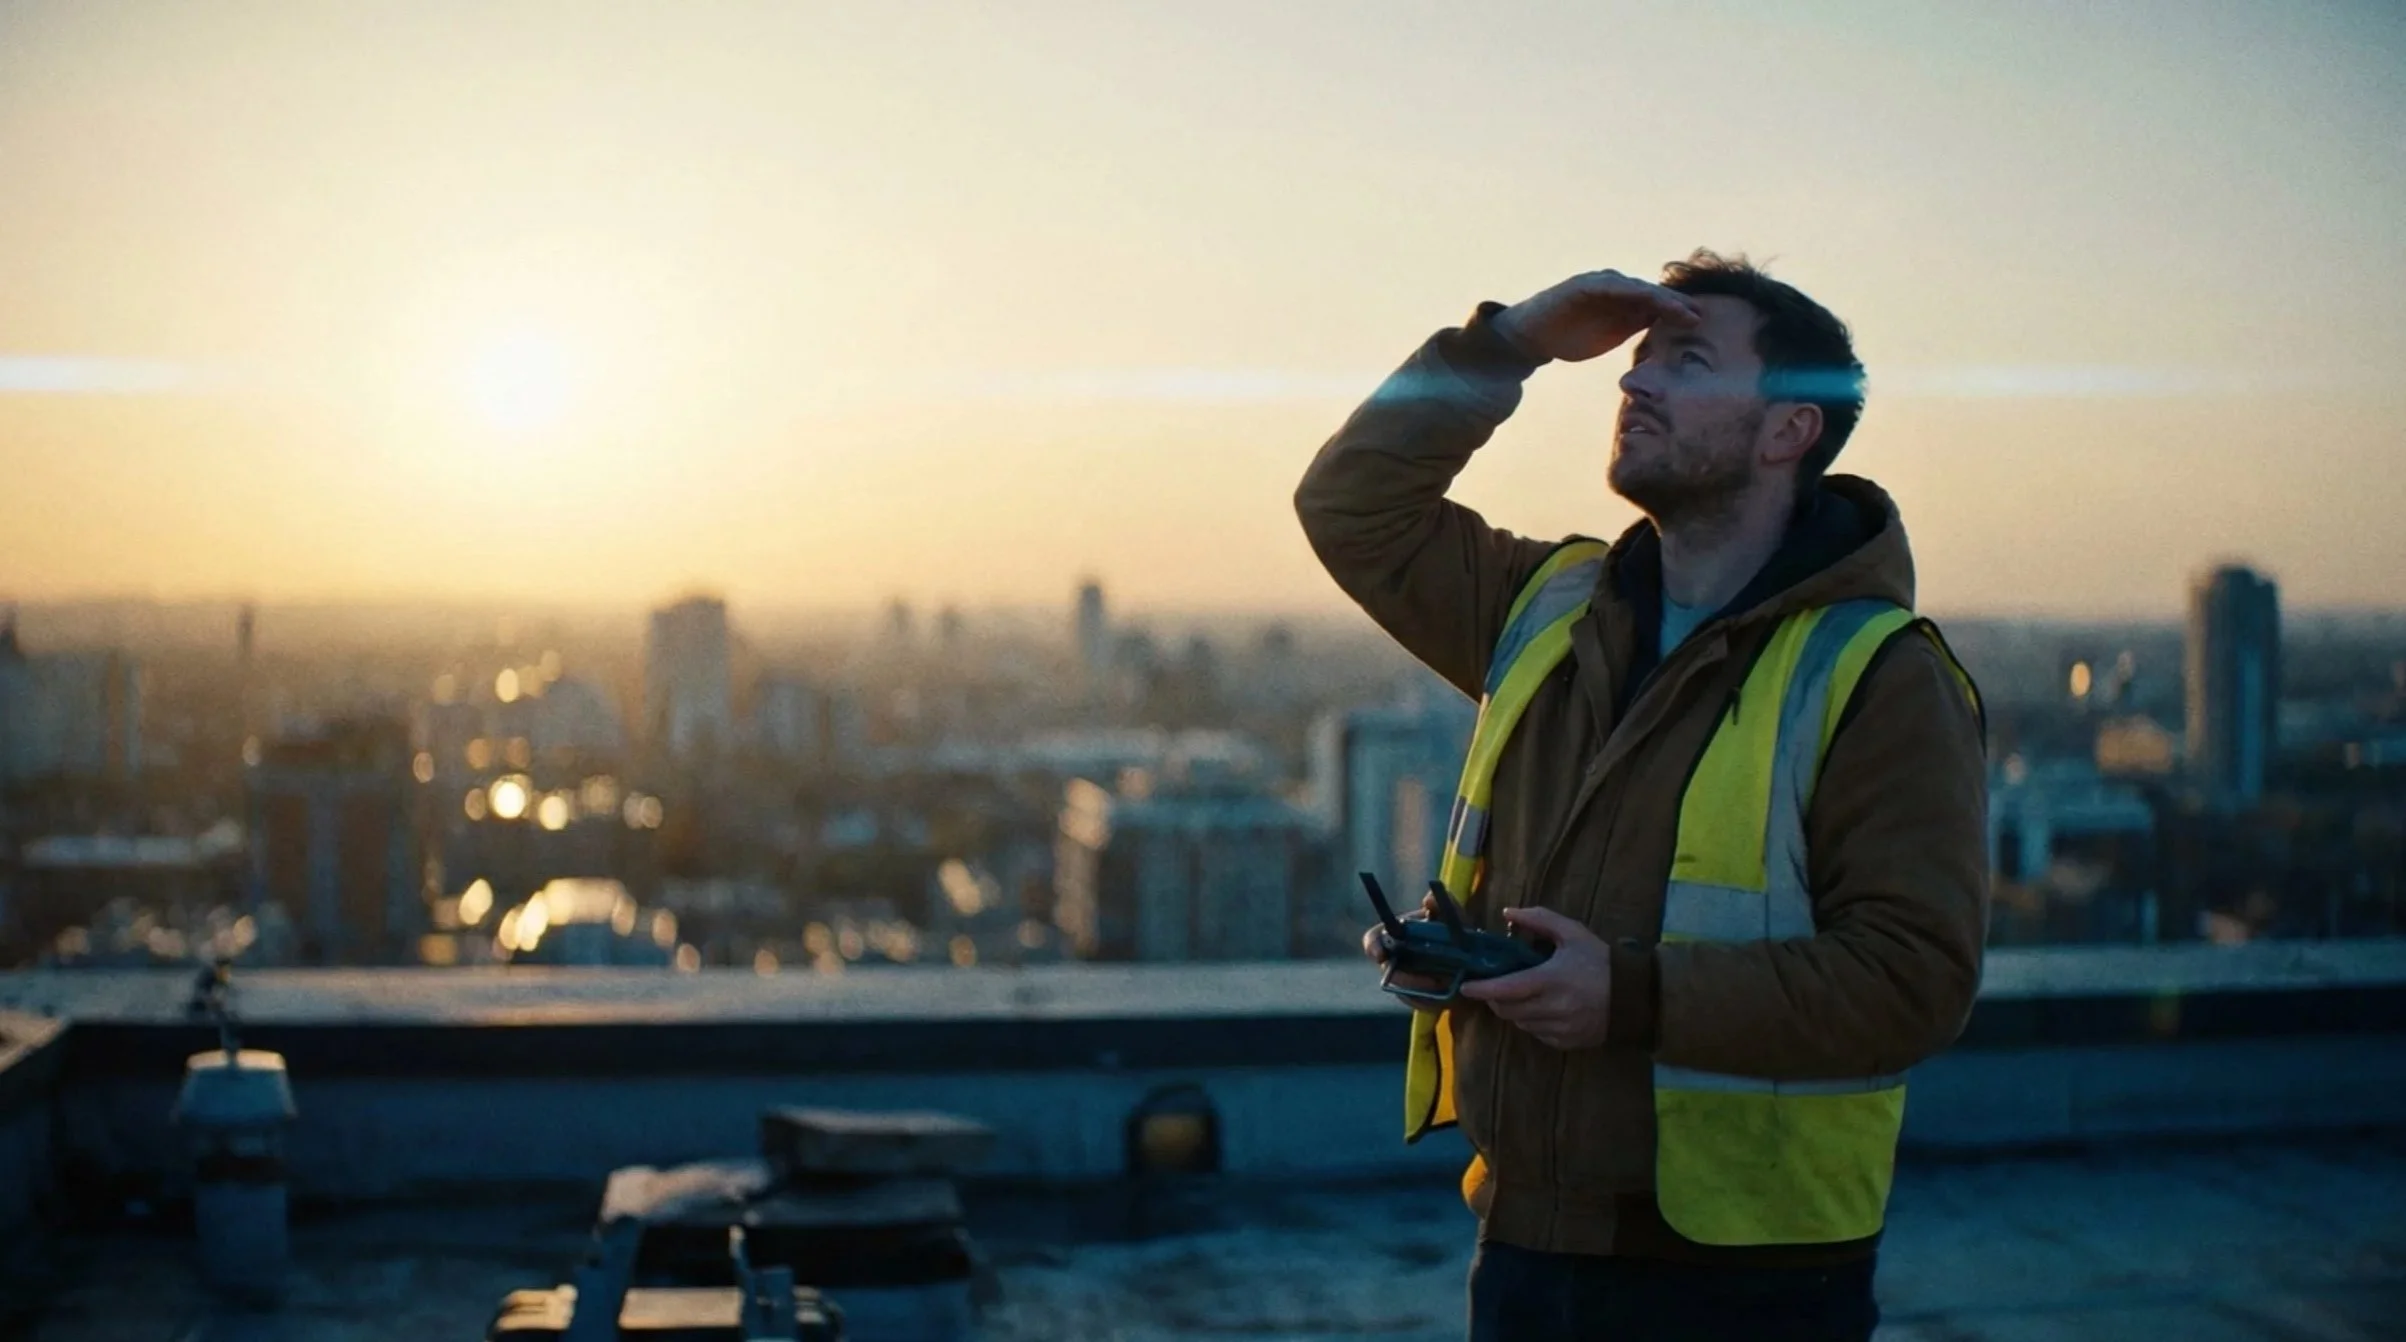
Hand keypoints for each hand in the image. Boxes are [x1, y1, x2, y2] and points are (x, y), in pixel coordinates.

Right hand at [1361, 891, 1447, 1012]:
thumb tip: (1428, 899)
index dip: (1372, 946)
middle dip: (1406, 978)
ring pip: (1403, 989)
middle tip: (1432, 979)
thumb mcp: (1456, 919)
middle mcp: (1396, 958)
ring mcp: (1404, 980)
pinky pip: (1417, 1002)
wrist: (1475, 965)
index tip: (1380, 954)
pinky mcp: (1415, 999)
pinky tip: (1447, 992)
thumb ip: (1445, 904)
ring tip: (1447, 982)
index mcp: (1399, 935)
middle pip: (1387, 970)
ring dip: (1424, 988)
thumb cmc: (1459, 936)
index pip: (1374, 939)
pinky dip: (1431, 999)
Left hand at [1457, 906, 1612, 1049]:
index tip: (1465, 986)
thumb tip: (1507, 912)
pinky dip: (1532, 1022)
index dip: (1481, 989)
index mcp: (1550, 980)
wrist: (1634, 996)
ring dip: (1514, 1010)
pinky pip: (1537, 1034)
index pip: (1505, 989)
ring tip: (1524, 994)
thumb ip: (1539, 919)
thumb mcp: (1572, 933)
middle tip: (1496, 985)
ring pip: (1520, 1023)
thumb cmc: (1601, 961)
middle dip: (1495, 998)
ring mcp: (1559, 1029)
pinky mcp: (1566, 1043)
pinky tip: (1543, 1008)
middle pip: (1506, 1010)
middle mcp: (1552, 1008)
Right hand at [1493, 271, 1700, 363]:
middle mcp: (1616, 287)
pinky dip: (1626, 290)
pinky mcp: (1582, 285)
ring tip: (1679, 309)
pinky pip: (1608, 286)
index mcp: (1625, 301)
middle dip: (1676, 304)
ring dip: (1658, 298)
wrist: (1533, 335)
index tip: (1700, 322)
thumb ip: (1636, 325)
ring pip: (1635, 288)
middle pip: (1652, 293)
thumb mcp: (1612, 334)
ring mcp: (1600, 284)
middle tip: (1699, 316)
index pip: (1657, 304)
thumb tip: (1666, 328)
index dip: (1679, 311)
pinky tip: (1643, 298)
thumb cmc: (1572, 336)